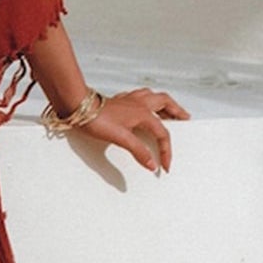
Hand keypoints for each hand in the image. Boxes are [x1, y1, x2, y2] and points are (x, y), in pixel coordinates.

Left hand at [75, 88, 189, 173]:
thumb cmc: (96, 119)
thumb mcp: (120, 138)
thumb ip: (138, 151)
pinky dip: (147, 101)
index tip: (165, 166)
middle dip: (177, 111)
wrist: (77, 106)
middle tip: (185, 119)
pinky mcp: (118, 100)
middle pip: (166, 103)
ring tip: (169, 111)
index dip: (166, 151)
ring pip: (153, 97)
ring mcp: (128, 100)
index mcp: (143, 112)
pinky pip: (139, 97)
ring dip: (164, 103)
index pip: (162, 133)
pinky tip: (143, 106)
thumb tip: (152, 164)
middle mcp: (139, 103)